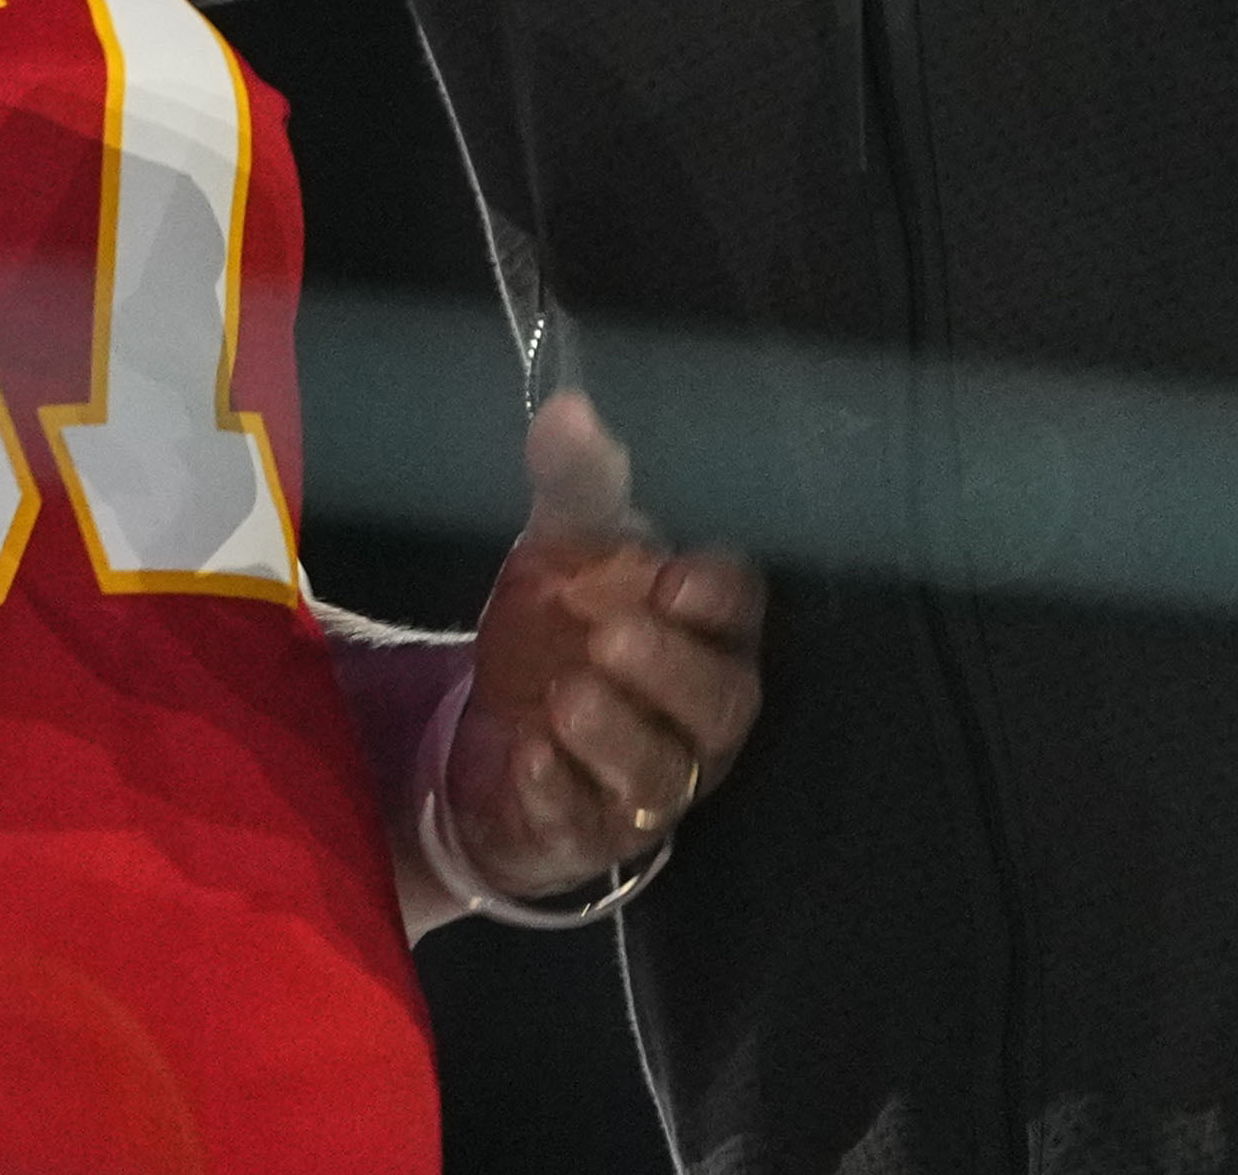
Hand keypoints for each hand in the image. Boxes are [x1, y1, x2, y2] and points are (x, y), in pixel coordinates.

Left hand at [438, 394, 765, 903]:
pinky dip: (559, 792)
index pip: (740, 610)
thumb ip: (575, 482)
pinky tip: (529, 759)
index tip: (673, 578)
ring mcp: (647, 778)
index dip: (718, 597)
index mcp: (703, 627)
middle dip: (672, 670)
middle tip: (613, 635)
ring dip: (617, 736)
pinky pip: (588, 822)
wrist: (497, 729)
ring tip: (567, 697)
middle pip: (719, 701)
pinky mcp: (592, 830)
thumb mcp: (564, 545)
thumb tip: (568, 407)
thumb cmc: (562, 625)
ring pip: (662, 771)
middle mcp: (695, 710)